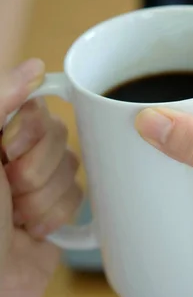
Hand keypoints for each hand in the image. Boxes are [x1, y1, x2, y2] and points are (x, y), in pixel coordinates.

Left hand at [0, 59, 81, 296]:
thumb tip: (34, 66)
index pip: (38, 109)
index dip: (31, 132)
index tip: (5, 152)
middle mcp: (13, 155)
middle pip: (61, 138)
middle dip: (36, 171)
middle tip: (8, 192)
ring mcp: (36, 184)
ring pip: (74, 168)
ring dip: (44, 199)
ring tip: (15, 218)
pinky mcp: (56, 211)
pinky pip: (81, 197)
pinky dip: (55, 216)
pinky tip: (29, 230)